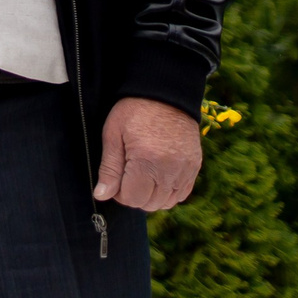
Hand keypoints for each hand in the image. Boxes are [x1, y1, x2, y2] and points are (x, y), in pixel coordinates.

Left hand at [95, 97, 202, 211]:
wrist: (165, 93)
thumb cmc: (134, 111)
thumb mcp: (113, 135)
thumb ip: (109, 169)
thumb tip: (101, 195)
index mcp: (147, 161)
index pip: (132, 198)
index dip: (119, 193)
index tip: (115, 178)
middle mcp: (170, 170)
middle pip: (150, 204)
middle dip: (134, 195)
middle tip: (127, 175)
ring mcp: (186, 170)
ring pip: (166, 202)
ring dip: (151, 196)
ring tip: (142, 175)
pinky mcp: (195, 167)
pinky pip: (182, 194)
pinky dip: (168, 192)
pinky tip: (157, 177)